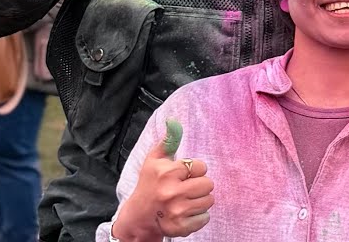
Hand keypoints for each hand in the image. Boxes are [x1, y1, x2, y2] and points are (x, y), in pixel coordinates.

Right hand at [112, 118, 213, 240]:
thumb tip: (174, 120)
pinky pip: (205, 218)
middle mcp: (171, 192)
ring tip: (185, 200)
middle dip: (199, 185)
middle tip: (186, 188)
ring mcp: (176, 211)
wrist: (139, 216)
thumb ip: (169, 140)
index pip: (201, 167)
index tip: (183, 175)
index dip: (194, 170)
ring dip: (200, 200)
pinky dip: (198, 216)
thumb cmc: (149, 183)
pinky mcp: (180, 227)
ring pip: (209, 201)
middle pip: (208, 184)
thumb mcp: (155, 159)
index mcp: (167, 173)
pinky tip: (185, 212)